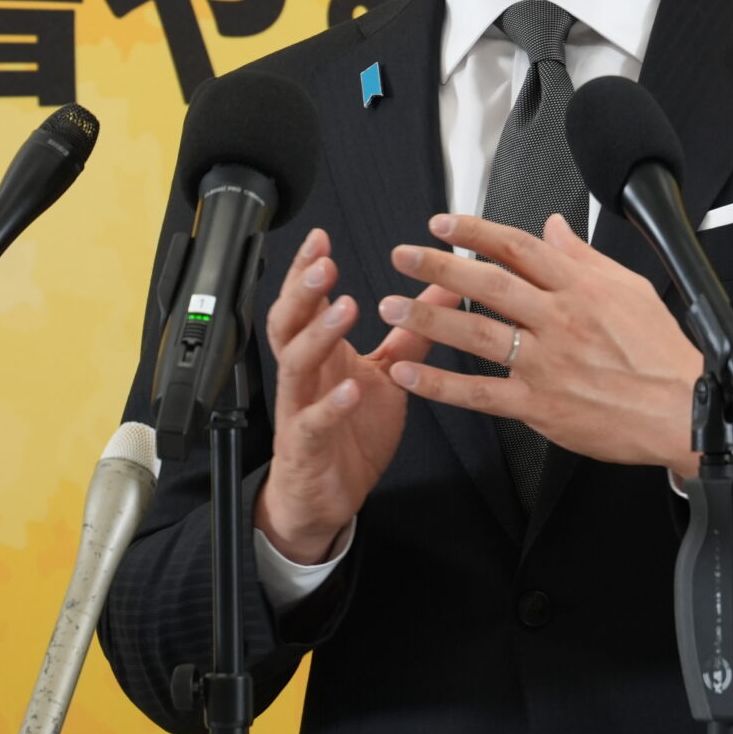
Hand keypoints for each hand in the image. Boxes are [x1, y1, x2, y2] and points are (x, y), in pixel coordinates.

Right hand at [253, 227, 429, 564]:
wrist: (326, 496)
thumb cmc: (351, 431)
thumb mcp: (387, 373)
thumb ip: (411, 331)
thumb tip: (444, 287)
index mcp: (320, 353)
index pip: (305, 301)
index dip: (308, 268)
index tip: (322, 237)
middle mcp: (305, 375)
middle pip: (288, 323)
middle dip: (303, 291)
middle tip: (324, 264)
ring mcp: (301, 408)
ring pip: (295, 364)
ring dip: (318, 335)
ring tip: (345, 310)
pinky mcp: (308, 446)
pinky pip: (313, 422)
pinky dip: (330, 404)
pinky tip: (348, 388)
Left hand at [380, 213, 703, 474]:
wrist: (681, 409)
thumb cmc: (660, 351)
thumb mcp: (629, 288)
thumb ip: (584, 257)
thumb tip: (552, 227)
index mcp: (580, 287)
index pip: (518, 248)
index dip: (475, 231)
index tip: (442, 223)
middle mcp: (558, 320)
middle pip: (487, 284)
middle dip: (437, 267)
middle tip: (401, 256)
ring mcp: (546, 363)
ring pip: (475, 334)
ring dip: (426, 319)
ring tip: (392, 308)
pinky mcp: (540, 405)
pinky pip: (479, 393)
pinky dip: (440, 384)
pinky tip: (410, 373)